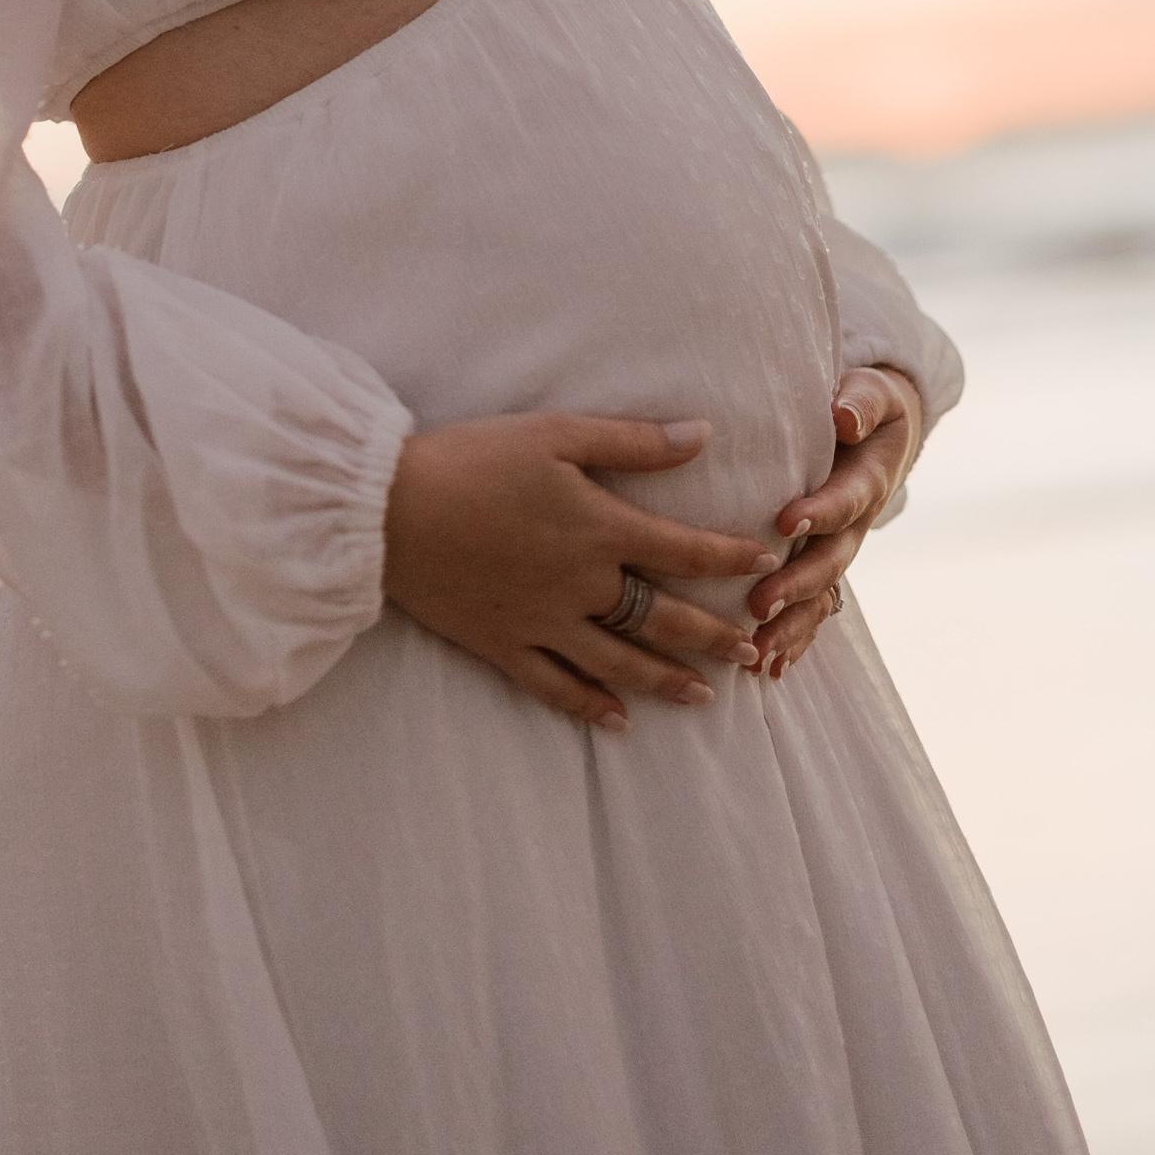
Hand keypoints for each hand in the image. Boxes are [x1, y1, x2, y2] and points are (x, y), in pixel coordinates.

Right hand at [382, 411, 781, 731]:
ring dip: (666, 680)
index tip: (766, 563)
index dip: (729, 557)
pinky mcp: (502, 645)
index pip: (682, 549)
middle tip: (751, 651)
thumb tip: (702, 435)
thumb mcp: (555, 433)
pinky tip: (619, 722)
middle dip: (712, 635)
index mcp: (598, 529)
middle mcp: (581, 585)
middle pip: (661, 618)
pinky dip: (590, 706)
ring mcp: (542, 623)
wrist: (388, 509)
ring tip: (704, 696)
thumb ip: (631, 441)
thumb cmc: (471, 458)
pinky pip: (556, 687)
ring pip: (620, 663)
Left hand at [746, 366, 924, 680]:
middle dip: (795, 586)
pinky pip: (812, 609)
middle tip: (758, 606)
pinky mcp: (821, 565)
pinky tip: (764, 669)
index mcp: (866, 481)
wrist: (881, 433)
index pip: (844, 500)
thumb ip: (860, 402)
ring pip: (819, 597)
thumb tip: (843, 416)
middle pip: (829, 562)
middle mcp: (854, 526)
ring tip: (755, 655)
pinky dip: (793, 639)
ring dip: (790, 627)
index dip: (819, 511)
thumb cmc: (866, 405)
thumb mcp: (873, 393)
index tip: (785, 521)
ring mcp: (839, 551)